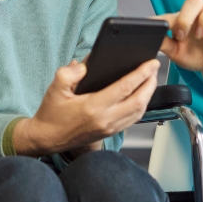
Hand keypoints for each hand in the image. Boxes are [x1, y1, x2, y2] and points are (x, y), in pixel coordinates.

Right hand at [12, 58, 159, 156]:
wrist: (47, 138)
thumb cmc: (52, 113)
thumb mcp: (55, 88)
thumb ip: (68, 73)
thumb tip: (84, 65)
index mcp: (93, 107)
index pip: (125, 88)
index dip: (141, 74)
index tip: (151, 63)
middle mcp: (105, 119)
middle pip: (139, 101)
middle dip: (151, 83)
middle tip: (155, 68)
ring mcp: (109, 128)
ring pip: (139, 112)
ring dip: (148, 94)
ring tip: (151, 79)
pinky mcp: (109, 133)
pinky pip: (133, 119)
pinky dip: (141, 106)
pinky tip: (141, 96)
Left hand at [159, 0, 202, 82]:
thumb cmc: (194, 56)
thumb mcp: (176, 52)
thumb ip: (164, 43)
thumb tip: (150, 35)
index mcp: (184, 18)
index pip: (174, 11)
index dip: (166, 20)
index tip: (163, 32)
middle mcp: (200, 14)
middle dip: (187, 16)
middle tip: (182, 35)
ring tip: (201, 36)